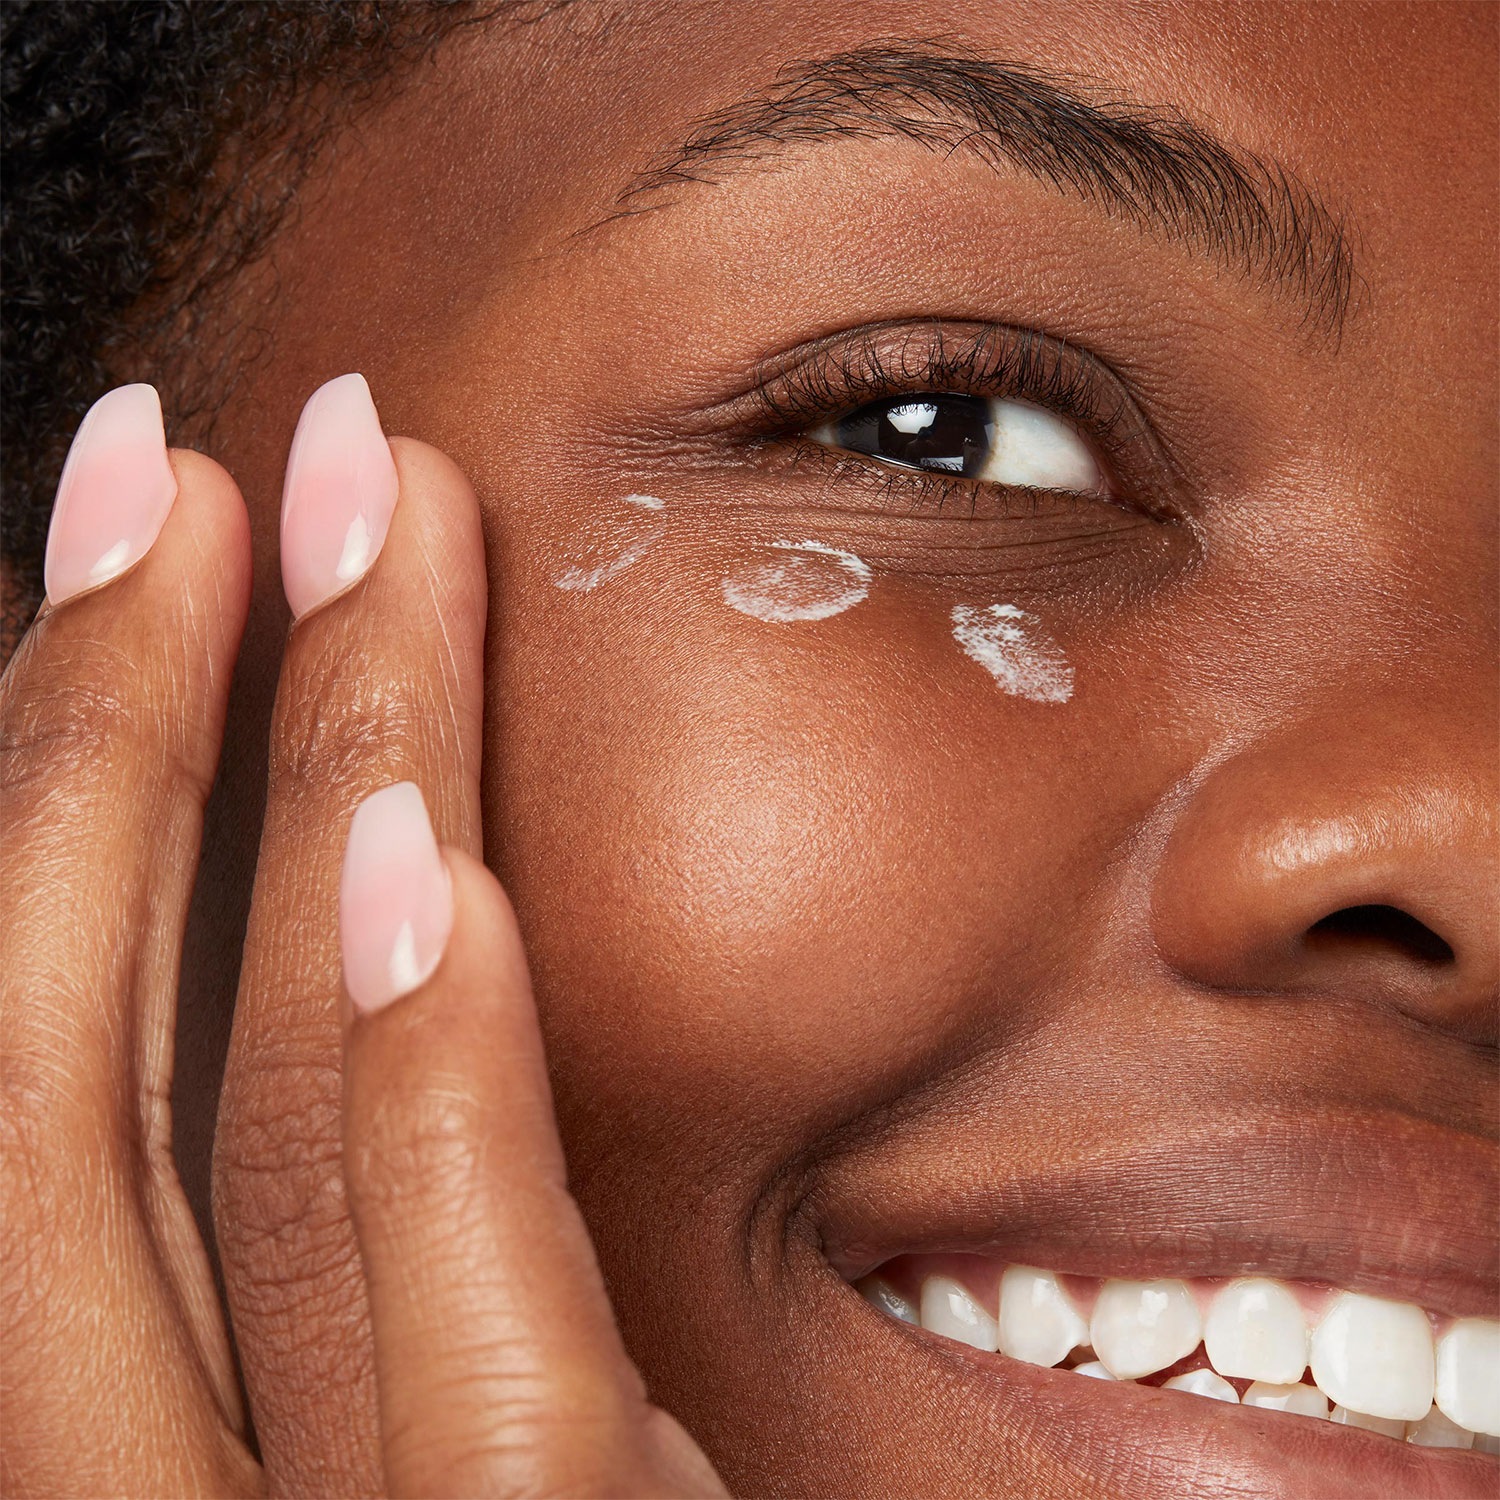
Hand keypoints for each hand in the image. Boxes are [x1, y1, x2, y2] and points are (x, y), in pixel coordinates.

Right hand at [1, 379, 726, 1496]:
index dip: (70, 794)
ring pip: (240, 1146)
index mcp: (128, 1444)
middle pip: (72, 1072)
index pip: (58, 1085)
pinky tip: (429, 861)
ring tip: (326, 514)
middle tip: (180, 461)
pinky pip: (462, 1348)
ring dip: (289, 796)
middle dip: (106, 729)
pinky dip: (416, 1090)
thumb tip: (379, 926)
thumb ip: (388, 1266)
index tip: (147, 553)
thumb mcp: (447, 1445)